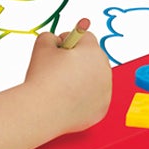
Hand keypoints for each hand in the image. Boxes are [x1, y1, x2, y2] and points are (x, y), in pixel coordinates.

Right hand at [21, 19, 111, 133]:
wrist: (43, 112)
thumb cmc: (42, 78)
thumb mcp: (42, 46)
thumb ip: (50, 37)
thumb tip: (56, 41)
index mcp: (92, 51)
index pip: (86, 37)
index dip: (70, 41)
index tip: (58, 50)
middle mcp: (104, 69)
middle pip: (93, 58)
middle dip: (78, 61)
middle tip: (58, 70)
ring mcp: (106, 91)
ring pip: (94, 79)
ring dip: (82, 80)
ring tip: (61, 88)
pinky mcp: (102, 109)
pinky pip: (93, 99)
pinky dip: (83, 99)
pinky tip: (68, 101)